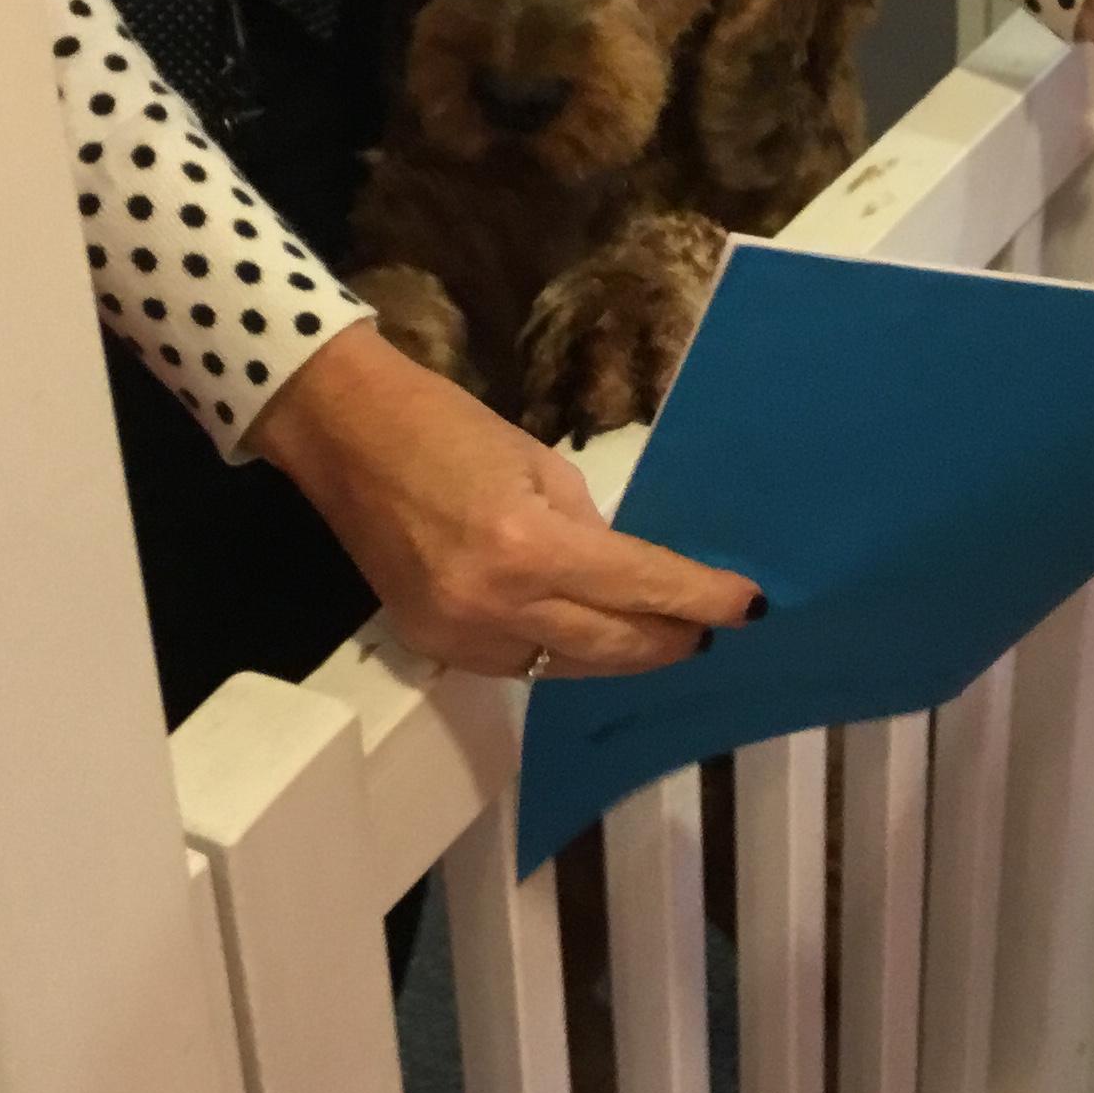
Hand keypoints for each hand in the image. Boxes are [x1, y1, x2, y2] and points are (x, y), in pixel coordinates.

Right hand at [249, 324, 760, 676]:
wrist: (344, 433)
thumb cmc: (446, 425)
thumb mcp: (539, 466)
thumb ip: (588, 531)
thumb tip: (629, 578)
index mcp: (528, 547)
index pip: (639, 587)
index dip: (700, 597)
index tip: (749, 604)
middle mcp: (496, 606)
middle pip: (611, 646)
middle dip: (669, 637)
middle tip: (709, 627)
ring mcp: (460, 635)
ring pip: (567, 667)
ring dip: (621, 653)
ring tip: (662, 636)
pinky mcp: (434, 646)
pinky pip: (518, 666)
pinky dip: (560, 652)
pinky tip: (590, 636)